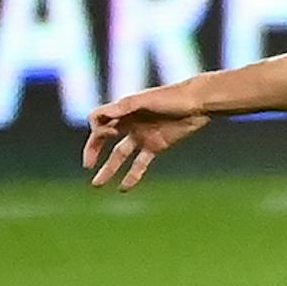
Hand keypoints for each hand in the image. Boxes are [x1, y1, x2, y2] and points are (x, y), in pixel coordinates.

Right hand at [84, 83, 209, 191]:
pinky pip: (140, 164)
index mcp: (123, 109)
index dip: (97, 129)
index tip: (109, 133)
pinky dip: (132, 176)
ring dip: (109, 169)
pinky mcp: (156, 146)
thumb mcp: (145, 100)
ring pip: (120, 155)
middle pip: (104, 139)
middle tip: (87, 166)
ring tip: (97, 184)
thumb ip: (123, 107)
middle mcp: (129, 123)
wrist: (199, 104)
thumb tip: (99, 118)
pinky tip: (123, 188)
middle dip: (93, 151)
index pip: (98, 120)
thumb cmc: (172, 97)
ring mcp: (142, 135)